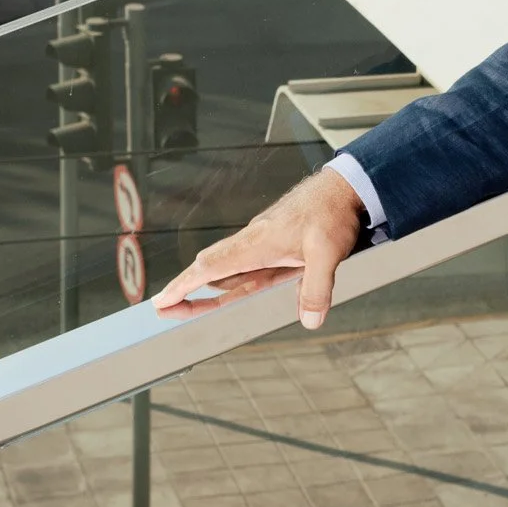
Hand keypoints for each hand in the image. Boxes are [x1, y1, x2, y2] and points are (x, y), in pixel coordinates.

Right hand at [152, 167, 365, 328]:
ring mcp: (261, 240)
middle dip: (186, 289)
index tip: (163, 301)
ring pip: (225, 266)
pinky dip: (227, 277)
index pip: (210, 267)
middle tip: (166, 309)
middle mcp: (252, 241)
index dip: (184, 285)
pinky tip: (228, 288)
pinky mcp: (272, 241)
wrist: (344, 186)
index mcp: (256, 243)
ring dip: (205, 284)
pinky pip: (242, 263)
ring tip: (187, 304)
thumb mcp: (328, 254)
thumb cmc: (331, 212)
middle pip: (209, 267)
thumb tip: (309, 320)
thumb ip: (316, 289)